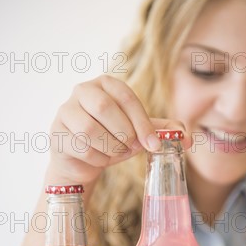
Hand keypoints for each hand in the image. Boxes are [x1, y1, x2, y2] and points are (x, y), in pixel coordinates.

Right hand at [48, 75, 191, 184]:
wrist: (83, 161)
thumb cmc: (113, 140)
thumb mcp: (139, 133)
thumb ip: (163, 131)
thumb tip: (188, 138)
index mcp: (105, 84)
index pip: (126, 97)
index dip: (142, 123)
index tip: (153, 145)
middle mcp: (82, 91)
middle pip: (105, 108)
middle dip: (124, 134)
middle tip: (130, 148)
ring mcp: (65, 111)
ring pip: (91, 130)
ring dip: (110, 148)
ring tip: (115, 153)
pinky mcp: (57, 134)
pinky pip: (81, 148)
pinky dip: (97, 159)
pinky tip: (99, 159)